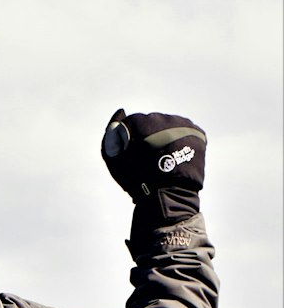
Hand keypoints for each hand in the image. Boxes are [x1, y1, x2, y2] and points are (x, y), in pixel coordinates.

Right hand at [101, 108, 205, 224]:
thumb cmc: (137, 180)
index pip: (134, 123)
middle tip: (150, 159)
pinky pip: (186, 132)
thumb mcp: (114, 159)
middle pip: (154, 123)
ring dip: (166, 138)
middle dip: (151, 137)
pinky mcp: (198, 132)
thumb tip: (120, 112)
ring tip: (165, 159)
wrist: (169, 195)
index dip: (132, 139)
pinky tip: (177, 157)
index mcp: (144, 122)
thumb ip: (110, 133)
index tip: (134, 155)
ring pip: (171, 127)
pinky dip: (181, 142)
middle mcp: (165, 118)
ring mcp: (184, 124)